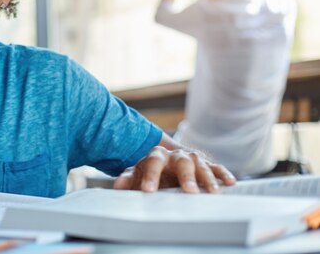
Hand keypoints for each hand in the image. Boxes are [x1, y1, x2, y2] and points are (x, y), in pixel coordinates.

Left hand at [113, 146, 235, 192]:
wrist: (164, 160)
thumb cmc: (149, 170)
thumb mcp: (136, 173)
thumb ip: (128, 178)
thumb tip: (118, 186)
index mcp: (157, 155)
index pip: (153, 163)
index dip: (150, 177)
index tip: (147, 191)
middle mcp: (176, 155)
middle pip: (182, 161)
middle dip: (186, 176)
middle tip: (190, 191)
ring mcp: (191, 159)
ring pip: (201, 164)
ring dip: (208, 178)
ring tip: (213, 192)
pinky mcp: (205, 165)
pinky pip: (216, 167)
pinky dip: (223, 174)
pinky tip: (230, 183)